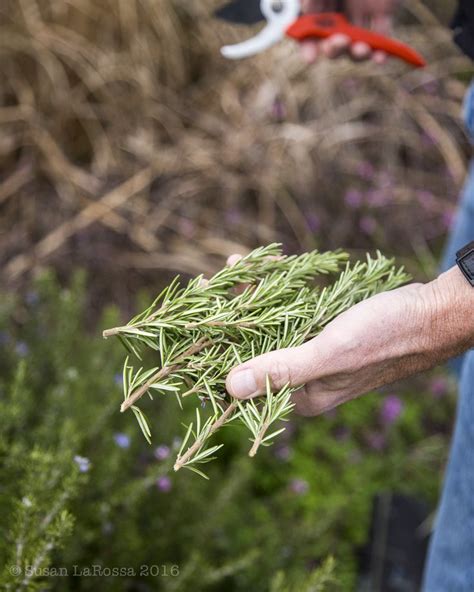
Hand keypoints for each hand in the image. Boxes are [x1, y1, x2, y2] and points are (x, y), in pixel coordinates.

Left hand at [226, 266, 473, 415]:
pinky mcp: (326, 329)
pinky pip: (292, 310)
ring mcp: (316, 352)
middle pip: (255, 349)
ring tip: (233, 267)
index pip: (247, 380)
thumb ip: (282, 370)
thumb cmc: (386, 336)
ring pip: (272, 325)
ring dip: (251, 296)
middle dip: (228, 316)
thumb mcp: (331, 352)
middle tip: (205, 284)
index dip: (216, 351)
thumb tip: (229, 388)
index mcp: (303, 396)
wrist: (433, 312)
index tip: (193, 320)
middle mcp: (306, 378)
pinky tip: (268, 267)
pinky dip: (278, 289)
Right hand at [300, 0, 398, 63]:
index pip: (309, 32)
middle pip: (333, 42)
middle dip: (334, 49)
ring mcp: (361, 13)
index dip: (308, 46)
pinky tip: (379, 57)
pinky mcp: (384, 11)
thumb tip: (304, 16)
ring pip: (356, 44)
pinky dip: (382, 50)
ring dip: (356, 54)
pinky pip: (383, 37)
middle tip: (339, 42)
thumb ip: (311, 0)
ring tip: (360, 50)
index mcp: (319, 3)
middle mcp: (339, 12)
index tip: (310, 58)